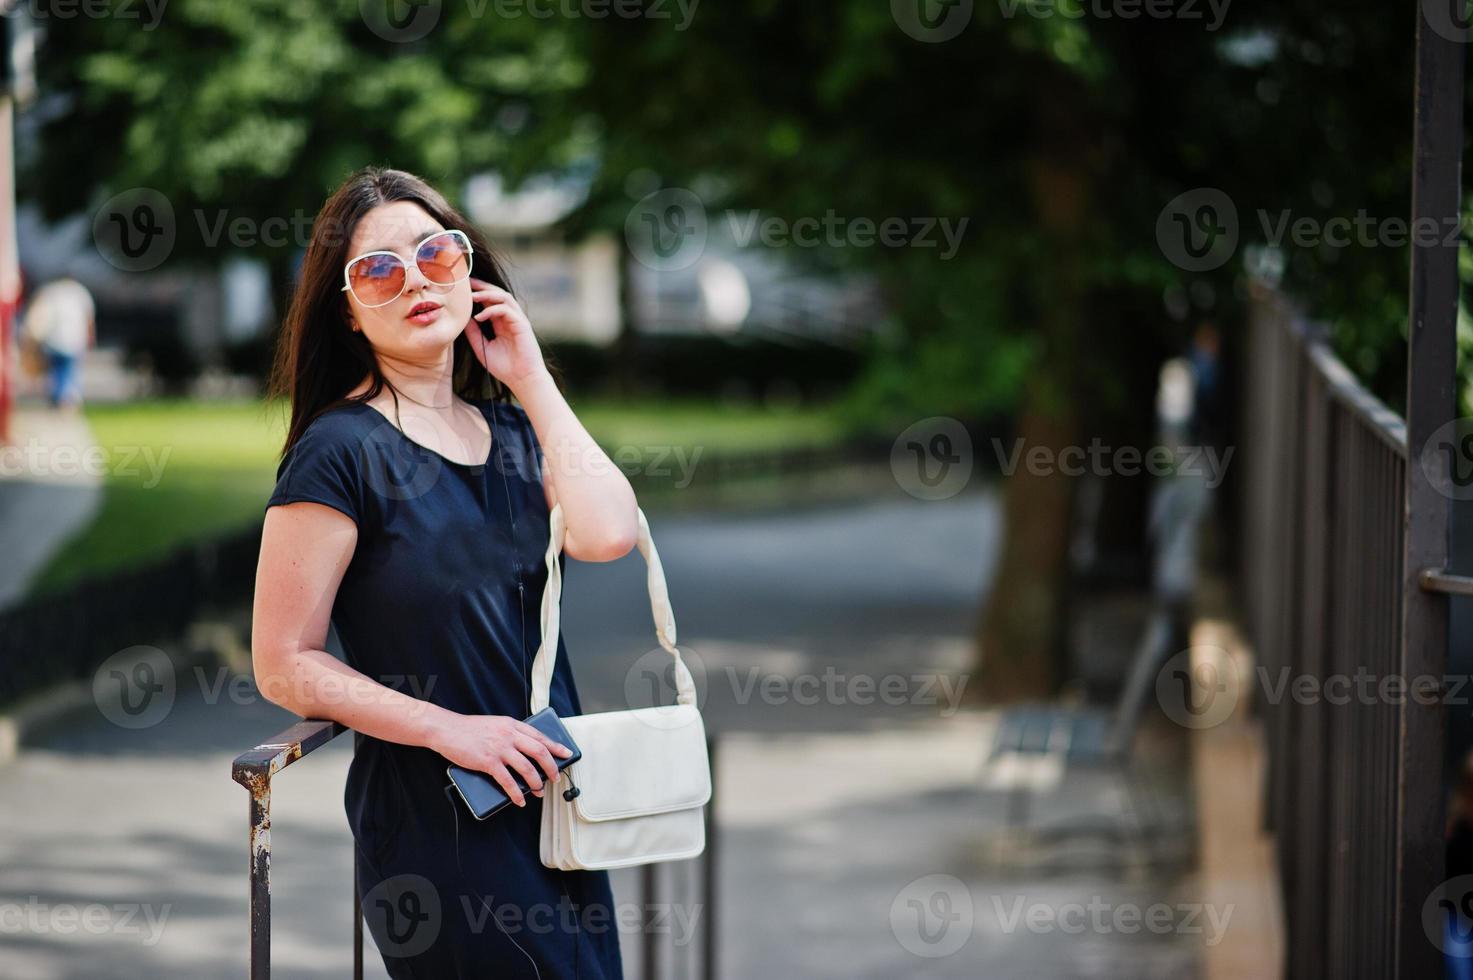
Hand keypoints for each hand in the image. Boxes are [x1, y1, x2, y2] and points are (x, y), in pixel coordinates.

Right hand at [434, 713, 573, 807]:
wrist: (446, 729)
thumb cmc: (468, 729)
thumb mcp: (495, 724)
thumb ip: (509, 734)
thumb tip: (524, 751)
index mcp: (512, 725)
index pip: (540, 736)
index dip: (555, 746)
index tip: (566, 753)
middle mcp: (509, 735)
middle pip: (539, 752)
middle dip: (551, 767)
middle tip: (554, 778)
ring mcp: (499, 748)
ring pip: (527, 768)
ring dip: (536, 782)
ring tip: (539, 791)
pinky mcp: (488, 762)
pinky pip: (508, 781)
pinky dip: (516, 793)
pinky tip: (520, 799)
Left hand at [463, 279, 547, 392]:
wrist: (522, 380)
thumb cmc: (505, 368)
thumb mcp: (482, 347)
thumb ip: (473, 333)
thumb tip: (462, 318)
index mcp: (502, 323)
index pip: (491, 301)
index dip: (478, 292)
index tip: (463, 289)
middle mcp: (511, 318)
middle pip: (498, 293)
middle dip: (482, 286)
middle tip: (467, 282)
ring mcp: (518, 320)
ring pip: (504, 297)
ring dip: (487, 294)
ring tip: (471, 297)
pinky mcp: (522, 325)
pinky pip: (506, 310)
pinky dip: (492, 310)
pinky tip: (479, 317)